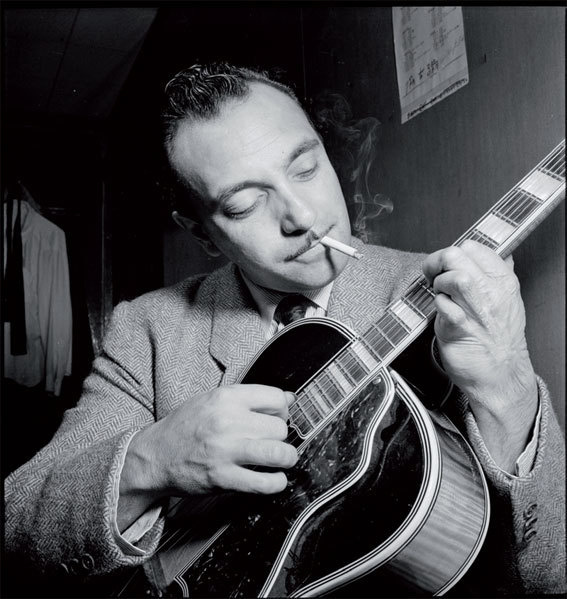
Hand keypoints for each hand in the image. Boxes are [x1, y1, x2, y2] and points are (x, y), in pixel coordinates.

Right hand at [118, 384, 296, 529]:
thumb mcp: (214, 400)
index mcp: (225, 398)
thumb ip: (250, 398)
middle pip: (280, 427)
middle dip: (281, 436)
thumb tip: (288, 399)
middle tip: (272, 441)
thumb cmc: (185, 427)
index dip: (282, 410)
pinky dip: (276, 483)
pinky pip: (265, 483)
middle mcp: (227, 421)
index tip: (277, 417)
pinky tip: (273, 479)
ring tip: (281, 459)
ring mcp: (225, 451)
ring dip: (286, 458)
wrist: (155, 456)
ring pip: (279, 453)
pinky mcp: (223, 478)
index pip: (276, 398)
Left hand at [423, 240, 537, 469]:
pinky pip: (443, 305)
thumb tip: (492, 254)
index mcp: (503, 281)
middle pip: (456, 255)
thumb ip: (497, 275)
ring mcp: (477, 310)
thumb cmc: (498, 339)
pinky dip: (437, 306)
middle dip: (438, 263)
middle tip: (434, 277)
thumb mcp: (507, 300)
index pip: (473, 246)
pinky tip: (442, 314)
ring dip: (438, 284)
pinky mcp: (460, 328)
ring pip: (452, 276)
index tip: (446, 265)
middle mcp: (492, 292)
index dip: (453, 252)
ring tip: (440, 295)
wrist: (500, 375)